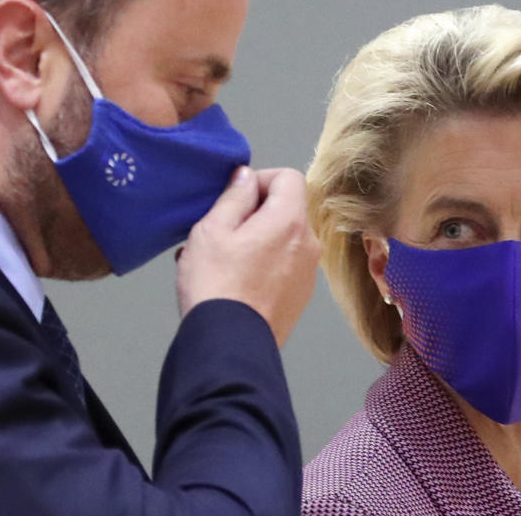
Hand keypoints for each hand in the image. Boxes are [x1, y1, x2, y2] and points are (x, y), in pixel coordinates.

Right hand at [176, 166, 319, 346]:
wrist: (229, 344)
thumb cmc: (217, 285)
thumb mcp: (212, 229)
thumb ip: (234, 196)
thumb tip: (246, 177)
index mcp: (289, 221)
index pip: (288, 177)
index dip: (260, 179)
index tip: (236, 197)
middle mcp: (308, 244)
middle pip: (287, 208)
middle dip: (255, 211)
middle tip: (220, 229)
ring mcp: (307, 272)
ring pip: (283, 238)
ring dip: (255, 238)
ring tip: (219, 258)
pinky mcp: (299, 296)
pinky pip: (283, 264)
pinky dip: (262, 262)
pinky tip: (231, 278)